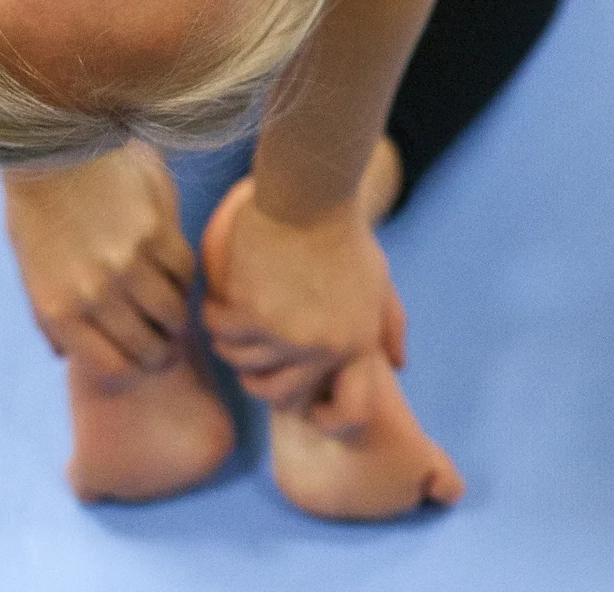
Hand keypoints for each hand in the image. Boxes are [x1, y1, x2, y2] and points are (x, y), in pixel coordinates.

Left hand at [1, 141, 196, 378]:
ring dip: (180, 318)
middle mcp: (95, 293)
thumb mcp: (31, 270)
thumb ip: (49, 315)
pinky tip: (178, 274)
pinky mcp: (157, 233)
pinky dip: (186, 278)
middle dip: (163, 352)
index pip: (114, 365)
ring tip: (178, 312)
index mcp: (59, 308)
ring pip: (173, 312)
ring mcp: (128, 264)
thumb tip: (64, 354)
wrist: (55, 148)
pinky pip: (185, 272)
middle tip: (170, 344)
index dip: (137, 369)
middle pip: (149, 346)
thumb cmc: (38, 208)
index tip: (147, 361)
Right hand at [200, 177, 405, 412]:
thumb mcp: (378, 281)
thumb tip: (398, 364)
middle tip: (254, 347)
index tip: (306, 408)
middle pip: (278, 395)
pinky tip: (224, 294)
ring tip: (240, 311)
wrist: (312, 195)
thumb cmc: (344, 234)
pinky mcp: (253, 315)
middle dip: (260, 378)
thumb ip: (388, 325)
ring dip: (233, 342)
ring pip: (241, 364)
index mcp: (359, 343)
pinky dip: (215, 314)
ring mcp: (287, 336)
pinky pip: (219, 332)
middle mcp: (325, 349)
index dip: (326, 419)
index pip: (351, 412)